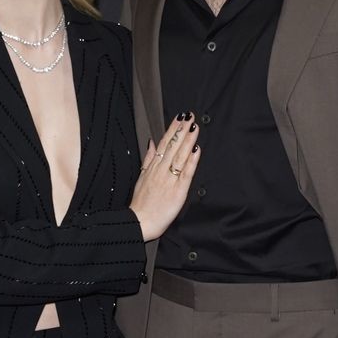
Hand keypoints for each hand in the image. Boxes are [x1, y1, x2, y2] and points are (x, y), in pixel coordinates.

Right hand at [128, 115, 200, 243]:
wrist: (140, 222)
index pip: (164, 143)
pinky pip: (186, 173)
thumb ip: (148, 158)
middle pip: (173, 146)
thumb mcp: (141, 177)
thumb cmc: (141, 203)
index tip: (180, 117)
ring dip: (188, 140)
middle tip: (190, 116)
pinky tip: (196, 150)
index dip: (172, 129)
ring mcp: (169, 180)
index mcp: (153, 167)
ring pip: (180, 156)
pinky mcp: (178, 191)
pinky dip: (192, 161)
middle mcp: (161, 170)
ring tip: (194, 127)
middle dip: (182, 129)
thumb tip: (151, 142)